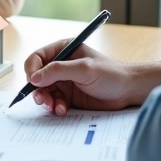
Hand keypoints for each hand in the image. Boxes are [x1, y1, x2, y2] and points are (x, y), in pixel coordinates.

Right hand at [23, 39, 160, 114]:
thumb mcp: (83, 69)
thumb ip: (57, 71)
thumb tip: (34, 78)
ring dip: (46, 100)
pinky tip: (63, 110)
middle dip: (38, 89)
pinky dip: (55, 107)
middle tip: (42, 99)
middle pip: (37, 77)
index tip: (33, 83)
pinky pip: (54, 102)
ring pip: (44, 91)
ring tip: (54, 107)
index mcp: (63, 50)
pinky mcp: (68, 96)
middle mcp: (61, 65)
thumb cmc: (111, 74)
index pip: (37, 58)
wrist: (128, 91)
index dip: (32, 70)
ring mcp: (64, 81)